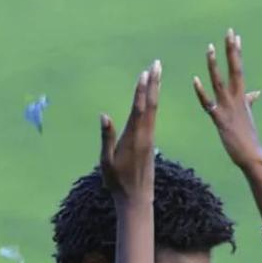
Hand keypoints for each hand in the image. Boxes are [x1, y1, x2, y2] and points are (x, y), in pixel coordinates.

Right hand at [100, 59, 160, 202]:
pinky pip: (152, 118)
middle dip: (153, 83)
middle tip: (157, 64)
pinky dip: (152, 103)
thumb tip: (104, 115)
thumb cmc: (117, 182)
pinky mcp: (150, 143)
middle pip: (151, 104)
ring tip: (156, 74)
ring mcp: (149, 139)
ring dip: (154, 90)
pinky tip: (152, 97)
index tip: (145, 73)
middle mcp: (145, 135)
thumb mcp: (107, 161)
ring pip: (153, 109)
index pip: (139, 109)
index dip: (142, 90)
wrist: (136, 199)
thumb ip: (106, 138)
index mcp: (134, 138)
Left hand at [192, 29, 261, 170]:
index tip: (235, 36)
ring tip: (209, 48)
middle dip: (231, 50)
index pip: (239, 69)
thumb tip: (256, 92)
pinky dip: (201, 91)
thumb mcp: (248, 114)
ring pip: (219, 81)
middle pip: (234, 69)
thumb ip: (249, 101)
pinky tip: (194, 80)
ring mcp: (228, 107)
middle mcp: (236, 98)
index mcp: (242, 96)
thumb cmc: (248, 137)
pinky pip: (208, 103)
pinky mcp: (220, 119)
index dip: (236, 52)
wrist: (252, 155)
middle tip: (229, 32)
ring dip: (214, 64)